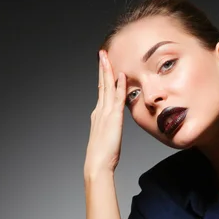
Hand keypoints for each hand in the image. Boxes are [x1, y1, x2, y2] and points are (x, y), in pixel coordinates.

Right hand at [84, 50, 126, 177]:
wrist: (97, 164)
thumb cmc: (102, 155)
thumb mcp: (106, 137)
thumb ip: (109, 127)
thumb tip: (112, 124)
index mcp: (98, 115)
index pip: (101, 91)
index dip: (102, 77)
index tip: (104, 65)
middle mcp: (100, 111)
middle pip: (101, 85)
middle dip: (102, 68)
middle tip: (102, 54)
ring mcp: (105, 113)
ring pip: (106, 87)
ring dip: (108, 71)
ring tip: (107, 57)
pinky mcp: (113, 119)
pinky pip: (116, 99)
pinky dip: (119, 86)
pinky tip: (121, 76)